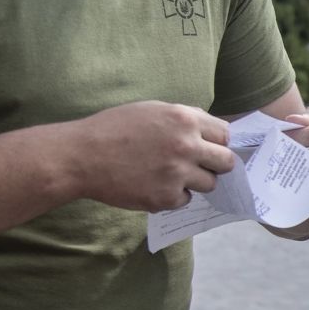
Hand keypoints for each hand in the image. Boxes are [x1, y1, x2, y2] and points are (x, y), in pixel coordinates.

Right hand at [64, 101, 236, 211]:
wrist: (82, 156)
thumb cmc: (115, 128)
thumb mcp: (153, 109)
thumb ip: (185, 118)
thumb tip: (211, 131)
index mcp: (185, 120)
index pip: (226, 136)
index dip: (218, 143)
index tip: (210, 148)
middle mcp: (186, 146)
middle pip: (226, 163)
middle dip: (216, 165)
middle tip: (199, 166)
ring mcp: (177, 174)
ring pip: (209, 184)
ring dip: (195, 181)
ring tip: (170, 174)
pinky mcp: (164, 197)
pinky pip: (184, 199)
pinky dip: (174, 195)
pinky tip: (153, 184)